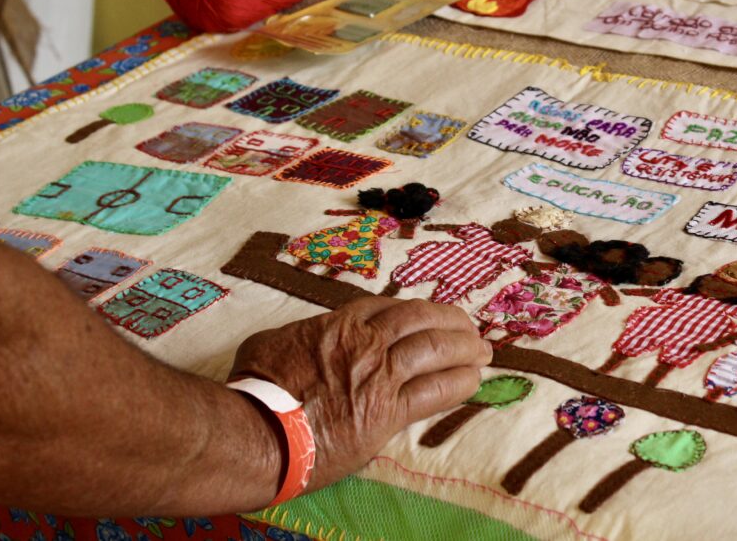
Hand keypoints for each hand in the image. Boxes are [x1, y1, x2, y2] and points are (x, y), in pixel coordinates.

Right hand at [230, 297, 490, 491]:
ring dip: (463, 348)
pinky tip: (473, 380)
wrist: (257, 429)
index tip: (425, 316)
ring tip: (482, 350)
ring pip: (434, 350)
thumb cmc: (253, 388)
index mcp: (337, 324)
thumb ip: (296, 337)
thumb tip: (300, 340)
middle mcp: (365, 343)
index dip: (413, 310)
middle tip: (467, 326)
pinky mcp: (387, 413)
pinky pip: (433, 392)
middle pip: (419, 320)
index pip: (387, 307)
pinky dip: (458, 383)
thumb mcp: (268, 344)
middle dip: (448, 320)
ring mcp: (379, 376)